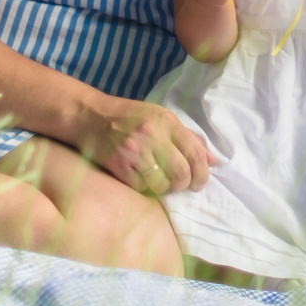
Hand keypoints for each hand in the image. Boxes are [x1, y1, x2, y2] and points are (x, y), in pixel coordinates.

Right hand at [88, 98, 215, 195]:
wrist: (91, 117)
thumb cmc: (130, 117)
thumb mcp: (161, 118)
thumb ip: (188, 138)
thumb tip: (214, 161)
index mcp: (167, 122)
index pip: (195, 152)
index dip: (203, 172)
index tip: (201, 182)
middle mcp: (152, 136)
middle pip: (181, 172)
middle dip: (185, 184)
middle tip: (181, 186)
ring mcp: (135, 152)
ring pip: (162, 184)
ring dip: (164, 188)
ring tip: (159, 180)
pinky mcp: (119, 166)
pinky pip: (141, 187)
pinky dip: (144, 187)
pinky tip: (140, 178)